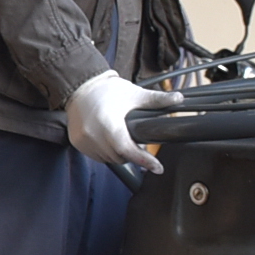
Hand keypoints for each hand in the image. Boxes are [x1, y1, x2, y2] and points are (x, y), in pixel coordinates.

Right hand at [66, 69, 180, 172]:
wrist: (81, 86)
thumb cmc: (107, 90)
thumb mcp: (134, 95)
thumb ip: (157, 100)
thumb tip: (178, 99)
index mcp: (109, 124)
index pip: (128, 150)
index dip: (145, 161)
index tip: (158, 168)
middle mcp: (94, 135)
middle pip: (120, 157)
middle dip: (131, 154)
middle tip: (137, 143)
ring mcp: (83, 141)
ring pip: (108, 159)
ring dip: (117, 154)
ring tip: (121, 139)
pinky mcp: (77, 143)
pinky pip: (96, 156)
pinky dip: (105, 152)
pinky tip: (108, 140)